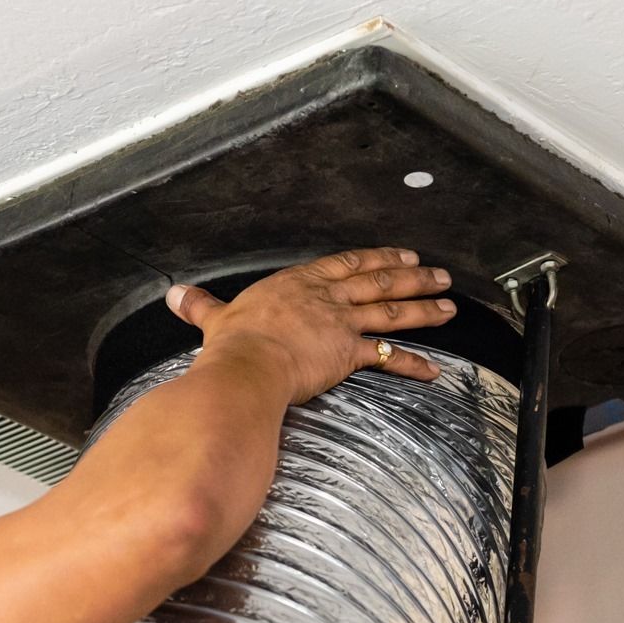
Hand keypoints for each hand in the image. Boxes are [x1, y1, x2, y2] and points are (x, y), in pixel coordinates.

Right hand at [165, 247, 455, 404]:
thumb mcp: (215, 318)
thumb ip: (200, 306)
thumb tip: (174, 296)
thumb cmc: (232, 343)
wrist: (245, 364)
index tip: (398, 254)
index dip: (374, 258)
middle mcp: (325, 298)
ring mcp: (340, 324)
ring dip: (423, 308)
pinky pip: (387, 357)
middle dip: (412, 276)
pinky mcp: (348, 353)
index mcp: (298, 283)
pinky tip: (434, 368)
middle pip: (378, 281)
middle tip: (438, 274)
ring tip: (449, 306)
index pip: (344, 264)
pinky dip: (413, 363)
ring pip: (391, 311)